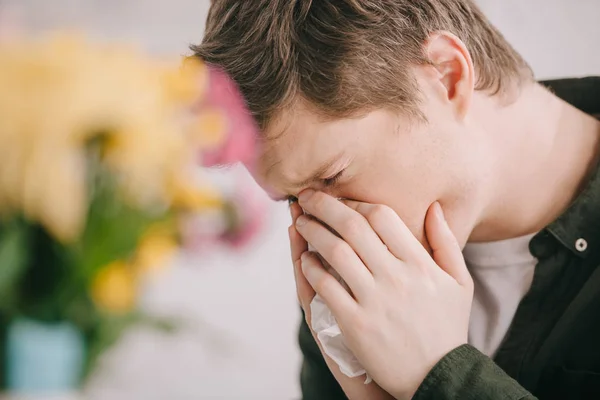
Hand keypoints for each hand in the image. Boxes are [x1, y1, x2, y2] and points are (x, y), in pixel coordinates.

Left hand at [294, 190, 473, 398]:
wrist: (439, 376)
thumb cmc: (447, 327)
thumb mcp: (459, 281)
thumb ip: (445, 241)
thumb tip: (432, 205)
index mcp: (420, 263)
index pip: (381, 216)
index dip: (356, 202)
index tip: (341, 200)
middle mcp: (397, 277)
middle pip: (352, 227)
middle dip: (324, 206)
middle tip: (307, 197)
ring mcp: (375, 300)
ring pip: (335, 252)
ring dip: (312, 232)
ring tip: (301, 223)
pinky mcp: (356, 324)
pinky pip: (325, 286)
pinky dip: (310, 268)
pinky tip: (304, 260)